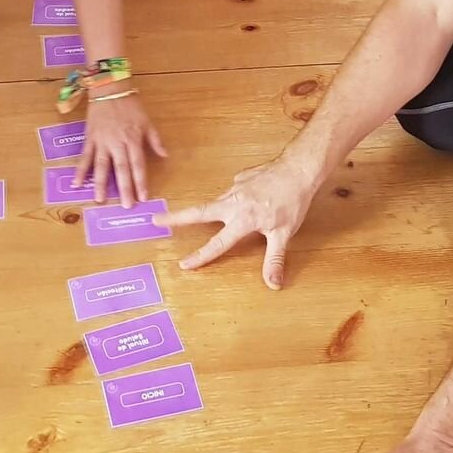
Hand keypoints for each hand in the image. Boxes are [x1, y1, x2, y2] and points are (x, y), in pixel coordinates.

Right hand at [73, 92, 166, 207]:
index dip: (140, 181)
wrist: (109, 88)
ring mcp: (102, 141)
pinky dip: (80, 170)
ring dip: (100, 183)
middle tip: (125, 205)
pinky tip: (77, 183)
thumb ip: (155, 140)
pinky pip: (84, 156)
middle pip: (121, 168)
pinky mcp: (90, 138)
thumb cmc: (130, 105)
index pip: (138, 164)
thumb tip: (165, 156)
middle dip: (124, 188)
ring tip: (100, 199)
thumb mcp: (147, 121)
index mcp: (133, 139)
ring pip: (102, 165)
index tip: (143, 197)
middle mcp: (117, 143)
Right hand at [158, 154, 316, 289]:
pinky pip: (231, 191)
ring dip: (204, 210)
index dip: (200, 256)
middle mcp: (233, 203)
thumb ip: (275, 259)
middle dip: (176, 217)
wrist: (296, 168)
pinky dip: (230, 199)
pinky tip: (243, 200)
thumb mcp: (284, 234)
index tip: (183, 264)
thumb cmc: (291, 202)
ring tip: (199, 215)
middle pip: (199, 212)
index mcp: (242, 219)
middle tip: (156, 219)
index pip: (217, 243)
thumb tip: (273, 284)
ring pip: (215, 202)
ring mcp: (235, 187)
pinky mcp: (240, 177)